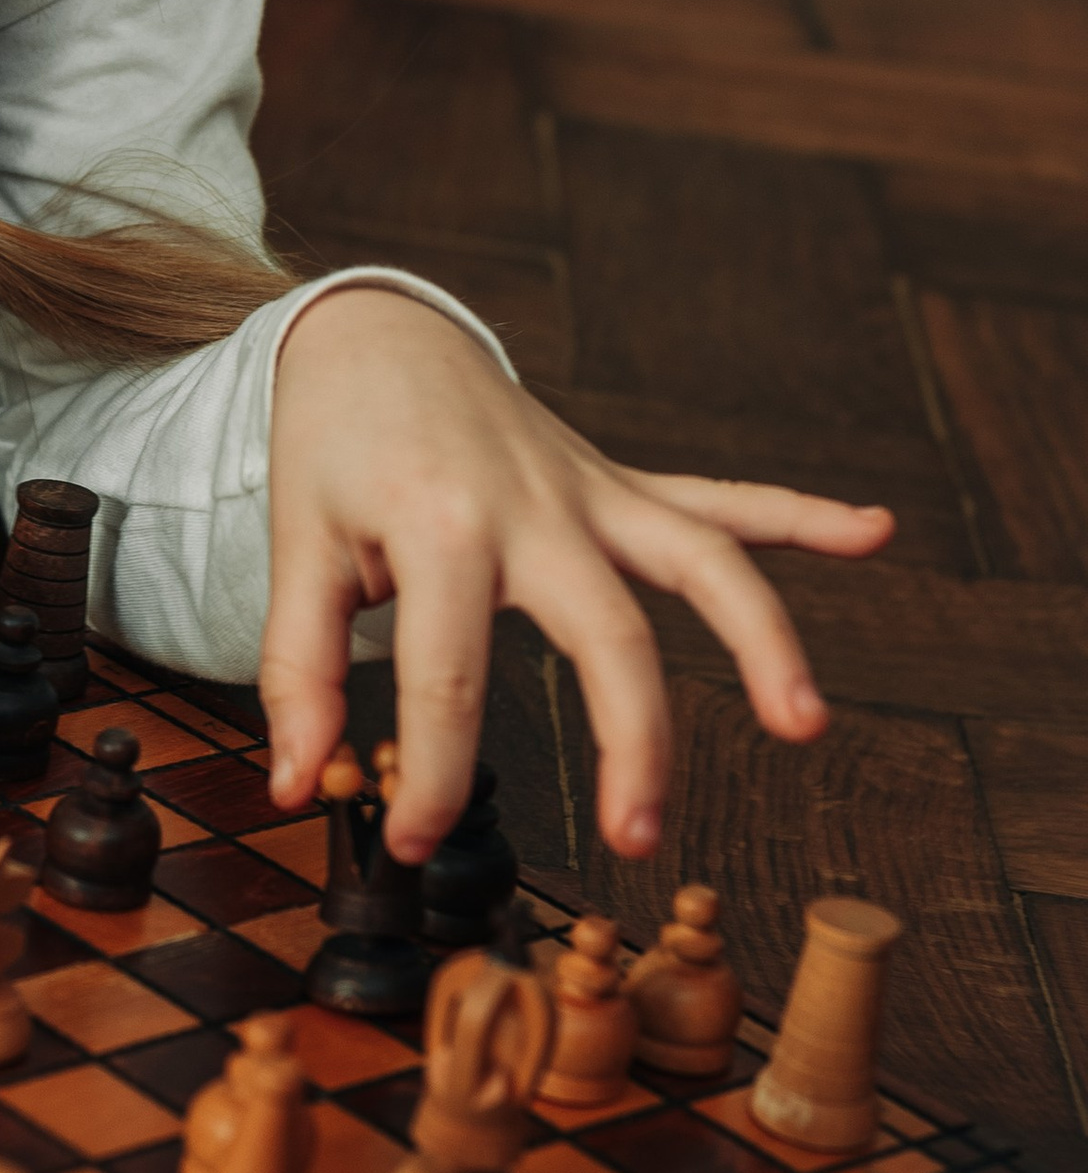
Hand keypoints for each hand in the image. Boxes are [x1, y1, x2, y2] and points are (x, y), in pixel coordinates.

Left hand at [260, 287, 894, 863]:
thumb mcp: (296, 547)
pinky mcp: (619, 485)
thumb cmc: (333, 447)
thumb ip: (299, 667)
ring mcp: (592, 493)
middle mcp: (536, 507)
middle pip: (610, 633)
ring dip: (764, 639)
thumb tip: (299, 785)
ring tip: (804, 723)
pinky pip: (722, 500)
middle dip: (635, 741)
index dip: (430, 772)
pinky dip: (802, 513)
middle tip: (640, 839)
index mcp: (443, 527)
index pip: (447, 675)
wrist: (374, 332)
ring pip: (701, 563)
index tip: (410, 840)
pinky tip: (875, 530)